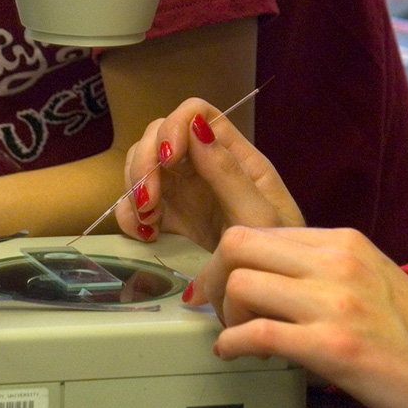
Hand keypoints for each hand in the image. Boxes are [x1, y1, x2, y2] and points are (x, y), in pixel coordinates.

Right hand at [118, 97, 303, 252]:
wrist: (270, 293)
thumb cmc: (278, 252)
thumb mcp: (259, 216)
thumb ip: (228, 173)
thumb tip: (197, 127)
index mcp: (233, 154)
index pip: (196, 113)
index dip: (174, 127)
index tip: (168, 160)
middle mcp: (205, 164)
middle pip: (159, 134)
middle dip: (145, 162)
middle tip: (147, 202)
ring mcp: (186, 189)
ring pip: (143, 164)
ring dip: (134, 189)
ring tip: (148, 222)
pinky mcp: (172, 216)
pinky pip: (137, 203)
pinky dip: (130, 215)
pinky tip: (145, 235)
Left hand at [190, 225, 407, 407]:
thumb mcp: (372, 278)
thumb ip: (325, 268)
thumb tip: (272, 277)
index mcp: (345, 241)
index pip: (261, 229)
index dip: (229, 257)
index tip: (219, 280)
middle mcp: (338, 262)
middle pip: (239, 243)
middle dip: (213, 276)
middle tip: (211, 304)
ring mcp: (335, 302)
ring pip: (241, 283)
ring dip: (225, 314)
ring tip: (235, 334)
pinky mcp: (334, 345)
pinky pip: (256, 334)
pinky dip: (232, 344)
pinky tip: (234, 354)